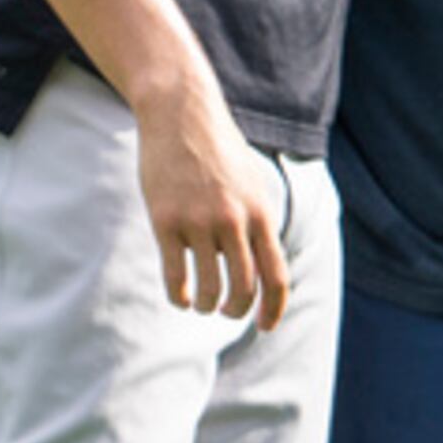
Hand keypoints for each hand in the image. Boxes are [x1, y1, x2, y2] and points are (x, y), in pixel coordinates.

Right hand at [132, 77, 290, 328]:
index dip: (273, 310)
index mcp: (260, 214)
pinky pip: (175, 276)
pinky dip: (179, 296)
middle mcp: (234, 221)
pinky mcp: (165, 221)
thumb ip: (258, 222)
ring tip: (202, 302)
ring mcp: (198, 222)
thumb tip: (264, 265)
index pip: (276, 277)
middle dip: (235, 310)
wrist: (180, 114)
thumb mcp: (252, 183)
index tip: (265, 327)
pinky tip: (180, 298)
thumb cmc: (217, 151)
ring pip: (209, 288)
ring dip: (207, 305)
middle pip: (243, 289)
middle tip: (225, 311)